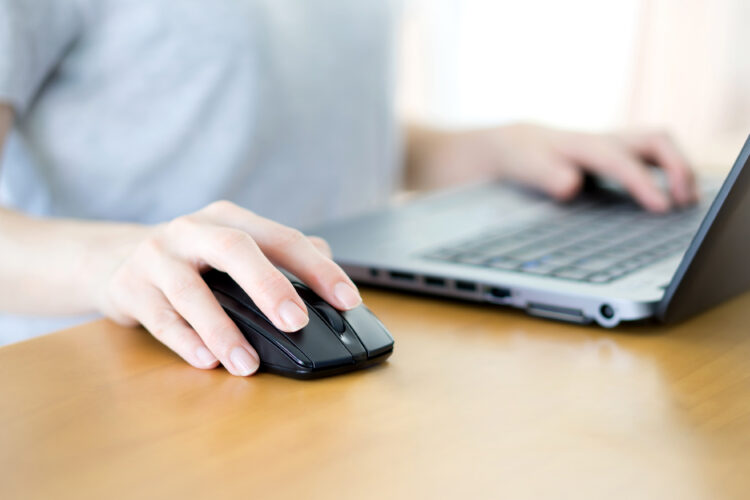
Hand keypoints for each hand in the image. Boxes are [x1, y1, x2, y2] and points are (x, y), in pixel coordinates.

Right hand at [94, 201, 360, 375]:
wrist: (114, 257)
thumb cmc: (194, 259)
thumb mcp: (235, 248)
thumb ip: (280, 260)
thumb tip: (329, 284)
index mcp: (231, 219)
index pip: (282, 239)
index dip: (318, 269)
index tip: (347, 300)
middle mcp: (194, 230)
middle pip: (236, 249)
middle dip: (269, 286)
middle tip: (297, 323)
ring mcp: (157, 255)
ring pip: (191, 291)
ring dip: (223, 330)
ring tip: (247, 365)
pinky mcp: (128, 286)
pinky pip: (159, 318)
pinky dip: (185, 341)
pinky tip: (207, 361)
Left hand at [470, 124, 698, 211]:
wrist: (518, 144)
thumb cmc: (524, 157)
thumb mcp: (526, 168)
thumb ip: (548, 176)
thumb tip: (571, 185)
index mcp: (584, 145)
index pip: (621, 161)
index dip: (644, 183)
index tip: (663, 208)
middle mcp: (607, 140)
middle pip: (656, 140)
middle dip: (678, 168)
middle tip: (685, 203)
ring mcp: (617, 145)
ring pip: (660, 145)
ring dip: (680, 170)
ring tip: (688, 203)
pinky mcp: (620, 154)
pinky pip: (655, 156)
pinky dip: (671, 172)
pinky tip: (675, 198)